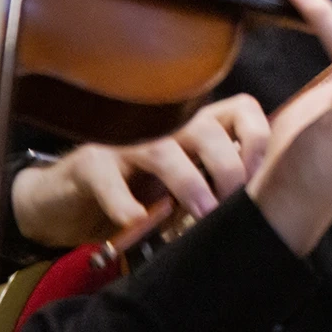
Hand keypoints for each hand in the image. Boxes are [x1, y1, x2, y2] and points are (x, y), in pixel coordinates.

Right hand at [10, 94, 269, 246]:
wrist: (69, 203)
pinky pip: (110, 179)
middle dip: (228, 168)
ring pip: (164, 150)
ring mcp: (127, 143)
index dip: (257, 137)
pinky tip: (137, 222)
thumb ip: (218, 189)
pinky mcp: (91, 164)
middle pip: (207, 130)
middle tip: (233, 206)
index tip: (261, 176)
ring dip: (188, 183)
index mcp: (197, 129)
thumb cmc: (139, 195)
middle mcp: (165, 129)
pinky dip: (125, 204)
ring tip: (201, 213)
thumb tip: (262, 211)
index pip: (242, 109)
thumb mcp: (187, 190)